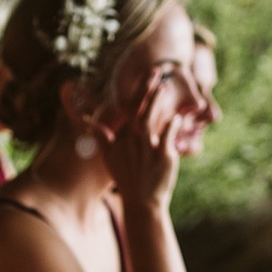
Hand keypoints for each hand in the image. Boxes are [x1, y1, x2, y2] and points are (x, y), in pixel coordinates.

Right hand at [96, 70, 183, 208]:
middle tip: (156, 70)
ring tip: (164, 86)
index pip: (127, 109)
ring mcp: (146, 148)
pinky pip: (168, 135)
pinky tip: (180, 116)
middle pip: (137, 109)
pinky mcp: (162, 156)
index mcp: (121, 137)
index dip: (136, 90)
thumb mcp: (110, 158)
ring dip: (156, 101)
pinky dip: (174, 124)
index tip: (145, 74)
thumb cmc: (127, 178)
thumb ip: (102, 139)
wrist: (141, 201)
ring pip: (149, 119)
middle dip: (146, 88)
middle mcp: (131, 140)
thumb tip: (90, 124)